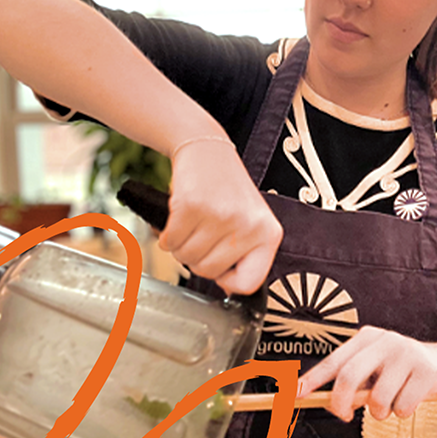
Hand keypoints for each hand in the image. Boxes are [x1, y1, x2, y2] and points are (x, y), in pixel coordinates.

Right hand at [159, 138, 282, 293]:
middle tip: (201, 235)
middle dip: (197, 258)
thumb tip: (228, 287)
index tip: (221, 269)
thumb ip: (244, 255)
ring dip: (181, 245)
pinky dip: (167, 235)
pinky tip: (178, 217)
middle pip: (209, 272)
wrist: (206, 150)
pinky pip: (170, 242)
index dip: (228, 280)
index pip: (249, 283)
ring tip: (191, 223)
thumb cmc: (226, 189)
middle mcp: (248, 226)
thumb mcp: (249, 222)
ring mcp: (221, 216)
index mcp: (269, 234)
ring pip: (187, 258)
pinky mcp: (193, 207)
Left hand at [297, 328, 436, 420]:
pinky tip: (411, 399)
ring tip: (391, 404)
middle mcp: (385, 341)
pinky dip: (403, 412)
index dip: (312, 379)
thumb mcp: (376, 368)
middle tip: (345, 415)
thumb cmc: (403, 370)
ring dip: (380, 413)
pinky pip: (402, 407)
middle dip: (341, 403)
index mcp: (367, 337)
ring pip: (377, 399)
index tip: (294, 394)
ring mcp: (406, 354)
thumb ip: (353, 381)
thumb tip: (324, 402)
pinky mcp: (426, 371)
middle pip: (349, 377)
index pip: (333, 361)